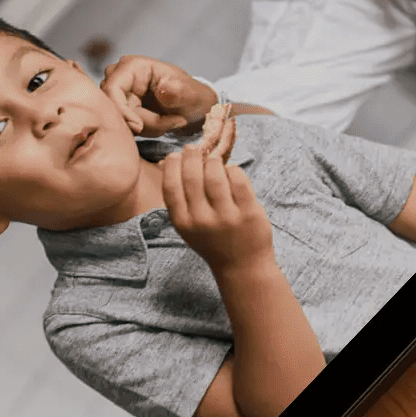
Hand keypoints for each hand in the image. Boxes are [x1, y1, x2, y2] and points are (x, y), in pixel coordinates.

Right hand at [101, 53, 218, 134]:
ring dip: (145, 127)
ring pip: (119, 118)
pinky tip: (160, 125)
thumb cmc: (193, 96)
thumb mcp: (192, 94)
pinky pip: (124, 126)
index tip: (139, 127)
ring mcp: (118, 93)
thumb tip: (163, 89)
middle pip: (114, 107)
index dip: (122, 110)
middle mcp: (119, 77)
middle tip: (168, 123)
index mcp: (133, 66)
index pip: (112, 89)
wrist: (194, 109)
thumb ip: (179, 92)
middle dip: (140, 122)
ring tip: (168, 122)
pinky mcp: (121, 108)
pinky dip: (144, 131)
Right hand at [157, 141, 272, 277]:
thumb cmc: (212, 241)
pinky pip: (239, 180)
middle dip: (191, 157)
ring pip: (215, 175)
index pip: (171, 187)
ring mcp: (227, 217)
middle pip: (192, 177)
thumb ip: (179, 199)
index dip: (171, 166)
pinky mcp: (249, 213)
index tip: (175, 155)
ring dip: (213, 161)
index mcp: (184, 223)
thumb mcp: (189, 226)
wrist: (242, 267)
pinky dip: (233, 170)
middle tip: (194, 149)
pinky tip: (230, 171)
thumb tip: (166, 162)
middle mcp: (202, 220)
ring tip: (213, 160)